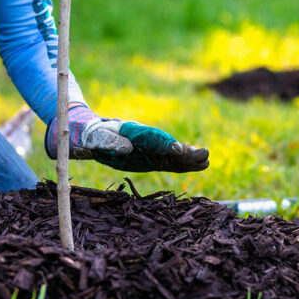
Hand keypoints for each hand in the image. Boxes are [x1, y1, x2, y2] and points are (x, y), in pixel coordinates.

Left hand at [45, 105, 208, 172]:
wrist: (92, 135)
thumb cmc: (93, 135)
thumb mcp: (96, 137)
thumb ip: (109, 140)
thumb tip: (126, 148)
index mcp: (134, 133)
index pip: (153, 139)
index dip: (166, 144)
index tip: (178, 149)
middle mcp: (146, 140)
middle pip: (168, 146)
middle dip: (185, 151)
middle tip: (204, 155)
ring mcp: (150, 150)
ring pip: (173, 155)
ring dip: (189, 158)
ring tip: (206, 160)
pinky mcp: (152, 158)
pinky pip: (170, 162)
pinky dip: (183, 163)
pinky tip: (198, 165)